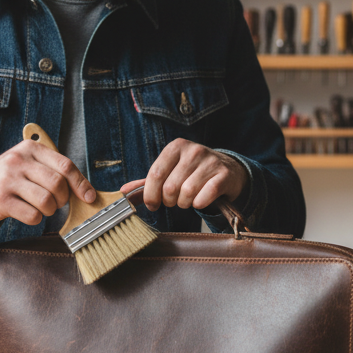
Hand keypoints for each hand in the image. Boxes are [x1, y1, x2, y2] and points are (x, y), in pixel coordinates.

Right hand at [0, 138, 95, 224]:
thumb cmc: (9, 178)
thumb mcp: (28, 164)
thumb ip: (53, 170)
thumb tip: (86, 191)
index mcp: (30, 149)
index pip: (65, 165)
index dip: (81, 184)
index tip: (89, 197)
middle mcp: (18, 161)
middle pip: (58, 184)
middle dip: (62, 199)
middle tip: (56, 203)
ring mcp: (8, 180)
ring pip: (46, 201)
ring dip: (49, 210)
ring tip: (42, 208)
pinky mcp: (0, 200)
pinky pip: (32, 215)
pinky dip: (36, 219)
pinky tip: (29, 213)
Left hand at [120, 139, 247, 212]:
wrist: (228, 170)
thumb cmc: (194, 173)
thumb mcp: (171, 171)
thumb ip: (148, 181)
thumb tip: (123, 192)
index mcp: (175, 147)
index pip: (155, 174)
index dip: (151, 195)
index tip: (153, 204)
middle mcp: (193, 151)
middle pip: (170, 187)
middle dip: (170, 201)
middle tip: (175, 201)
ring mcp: (210, 161)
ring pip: (186, 194)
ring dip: (185, 204)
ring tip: (189, 199)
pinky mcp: (224, 174)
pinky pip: (204, 197)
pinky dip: (200, 204)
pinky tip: (201, 200)